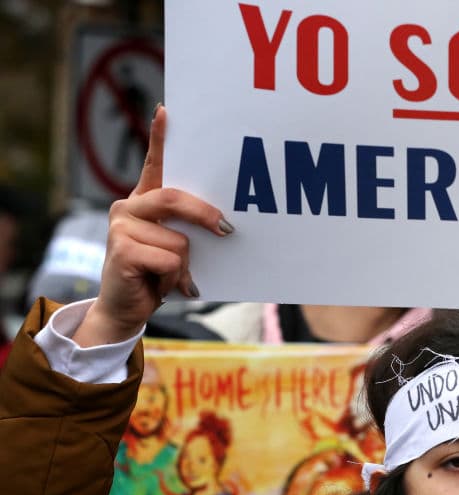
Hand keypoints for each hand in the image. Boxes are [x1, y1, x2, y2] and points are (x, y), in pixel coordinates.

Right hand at [73, 106, 232, 347]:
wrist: (127, 309)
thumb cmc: (157, 276)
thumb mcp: (177, 248)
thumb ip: (188, 229)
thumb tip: (224, 223)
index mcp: (144, 202)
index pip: (154, 165)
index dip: (159, 138)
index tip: (166, 111)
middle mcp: (128, 207)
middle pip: (175, 198)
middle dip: (206, 215)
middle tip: (227, 230)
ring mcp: (121, 225)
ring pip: (179, 239)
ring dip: (185, 264)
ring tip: (171, 276)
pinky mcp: (121, 248)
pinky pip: (170, 258)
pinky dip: (175, 278)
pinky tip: (160, 285)